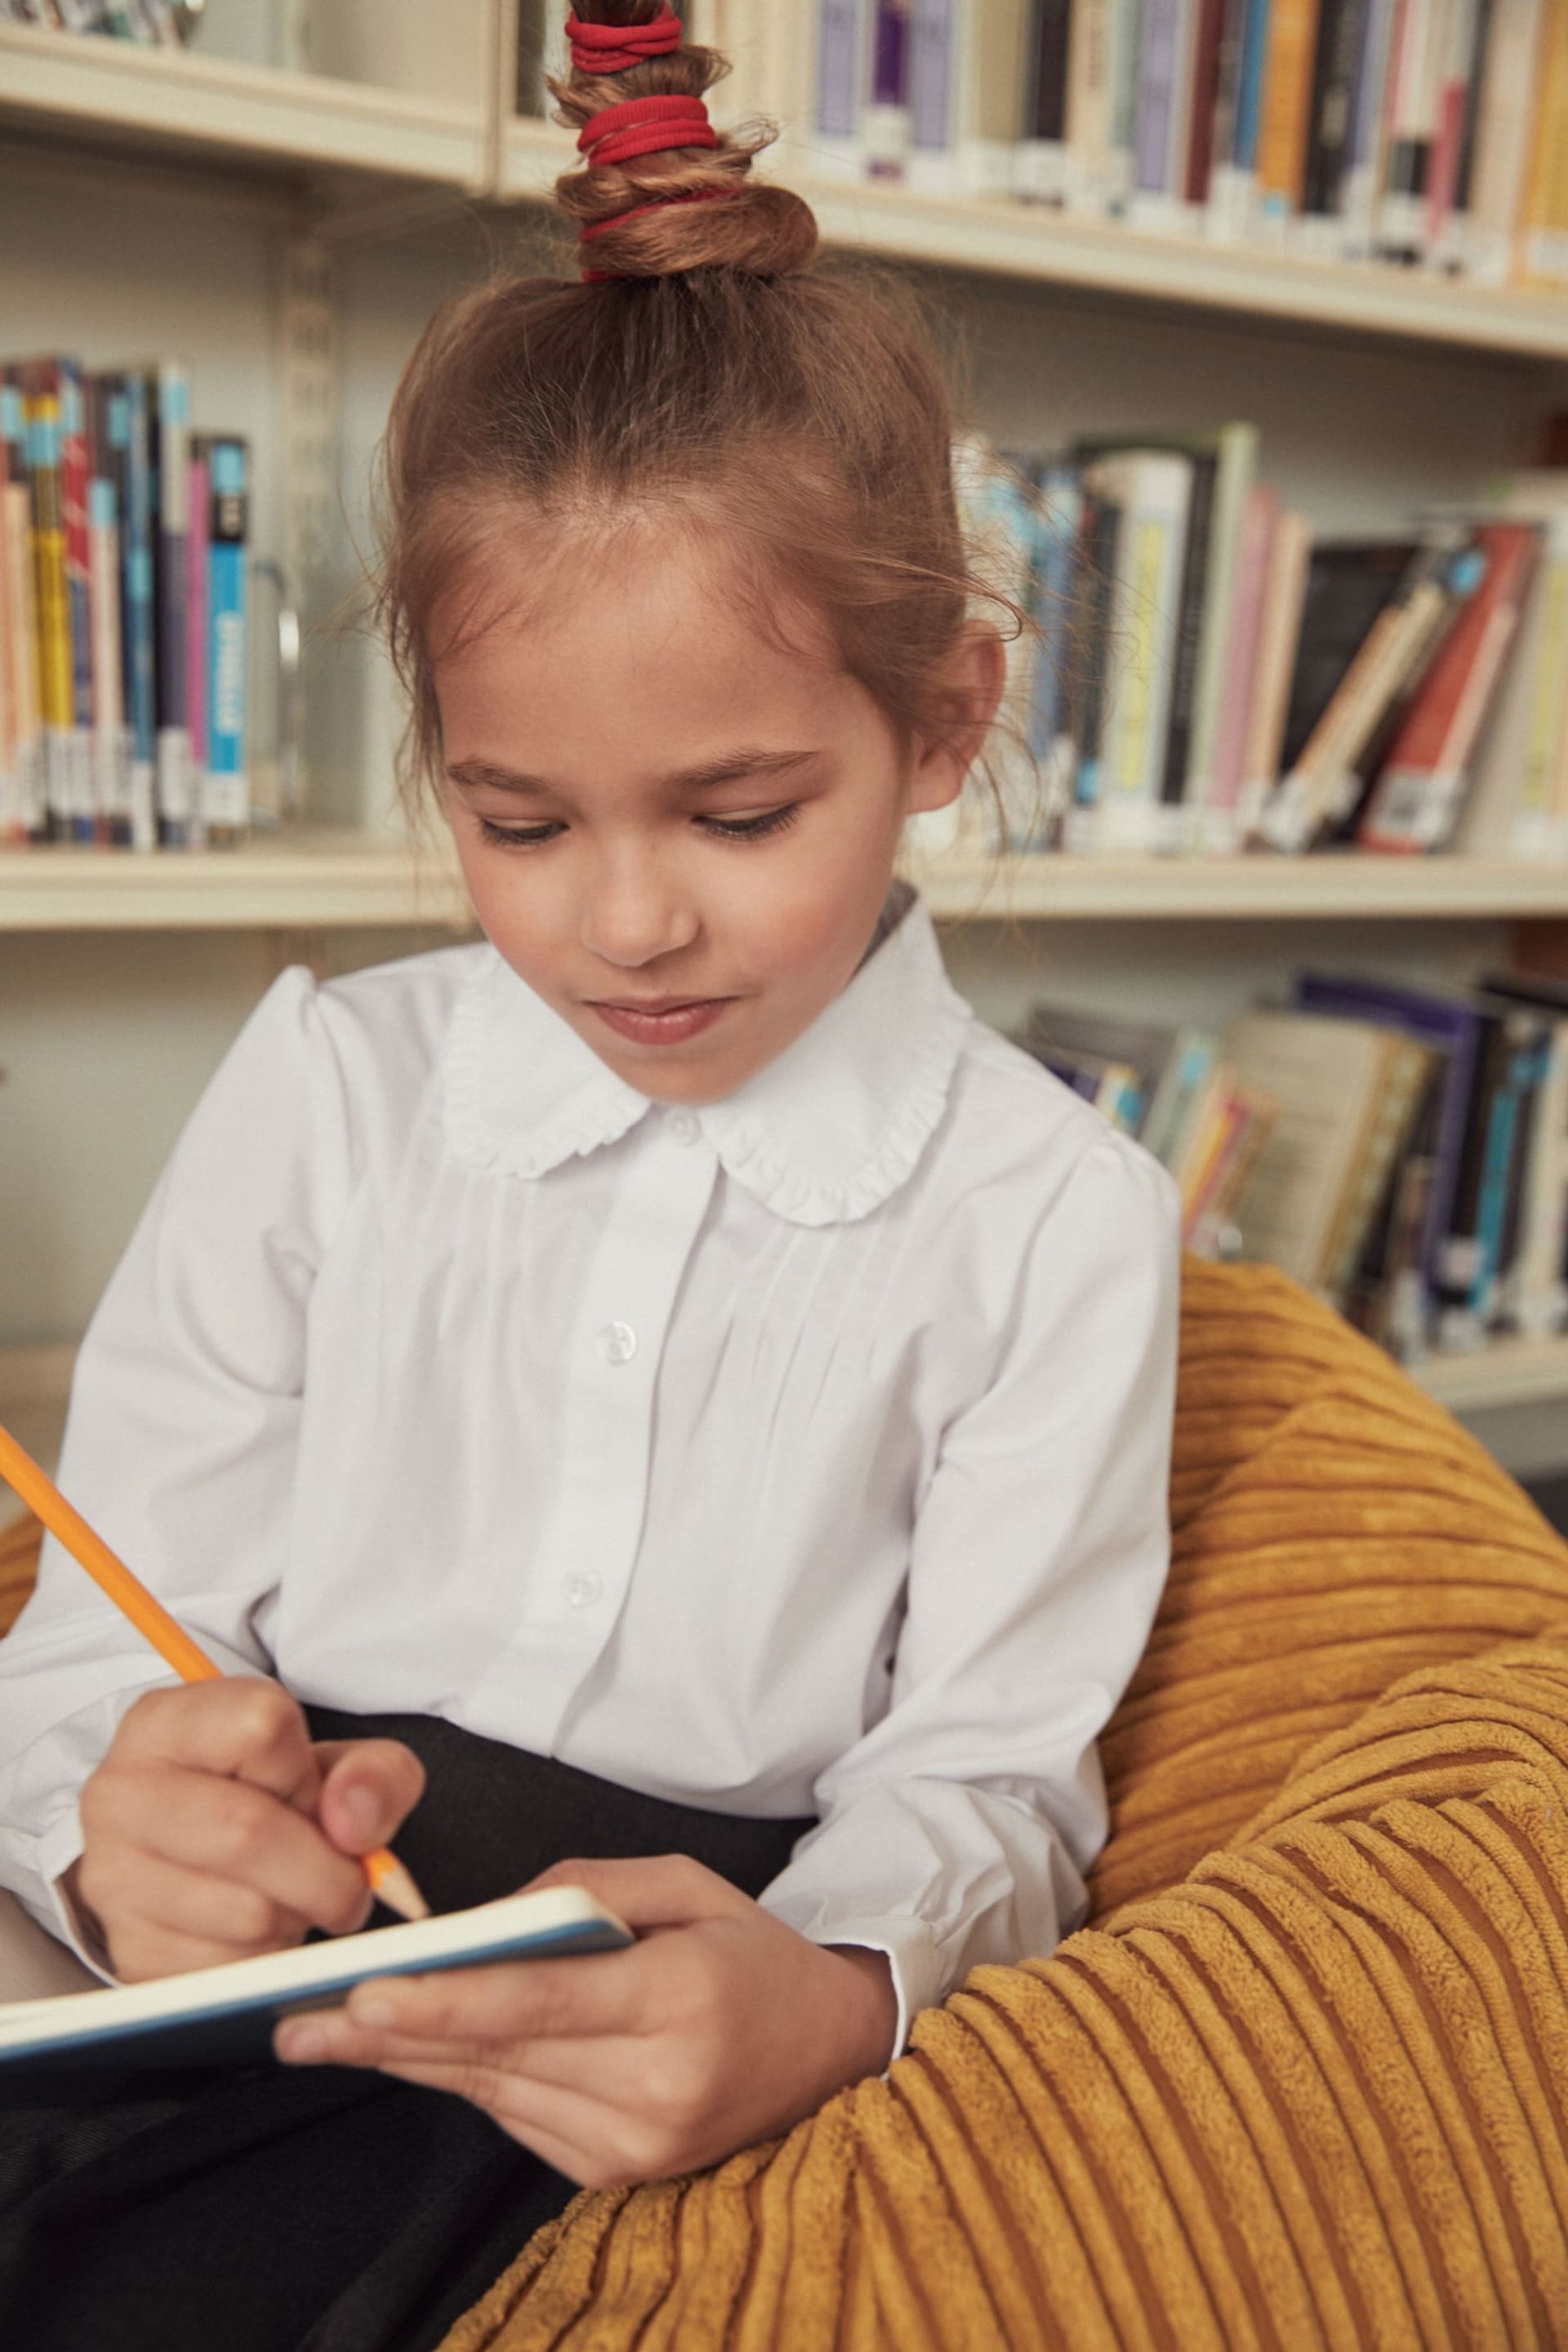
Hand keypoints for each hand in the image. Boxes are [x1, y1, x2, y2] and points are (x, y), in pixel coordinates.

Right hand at [66, 1679, 425, 1982]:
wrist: (200, 1866)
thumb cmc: (267, 1801)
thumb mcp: (334, 1766)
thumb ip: (373, 1774)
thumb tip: (354, 1823)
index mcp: (165, 1723)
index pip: (260, 1725)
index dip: (305, 1770)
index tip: (305, 1792)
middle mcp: (120, 1794)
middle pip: (248, 1831)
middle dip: (324, 1867)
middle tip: (338, 1874)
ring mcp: (114, 1878)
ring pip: (247, 1912)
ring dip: (298, 1915)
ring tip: (289, 1894)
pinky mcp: (131, 1953)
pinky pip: (230, 1970)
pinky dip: (268, 1959)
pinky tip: (258, 1931)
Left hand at [274, 1854, 898, 2187]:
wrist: (830, 2052)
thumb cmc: (753, 1954)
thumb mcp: (688, 1884)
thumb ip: (586, 1885)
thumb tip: (491, 1917)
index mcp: (679, 2001)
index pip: (539, 2004)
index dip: (446, 2002)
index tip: (367, 1996)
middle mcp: (656, 2086)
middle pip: (498, 2056)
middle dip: (393, 2036)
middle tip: (300, 2021)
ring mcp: (635, 2143)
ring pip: (495, 2092)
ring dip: (413, 2060)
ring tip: (329, 2032)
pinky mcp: (616, 2172)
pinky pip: (517, 2117)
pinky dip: (469, 2078)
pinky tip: (419, 2049)